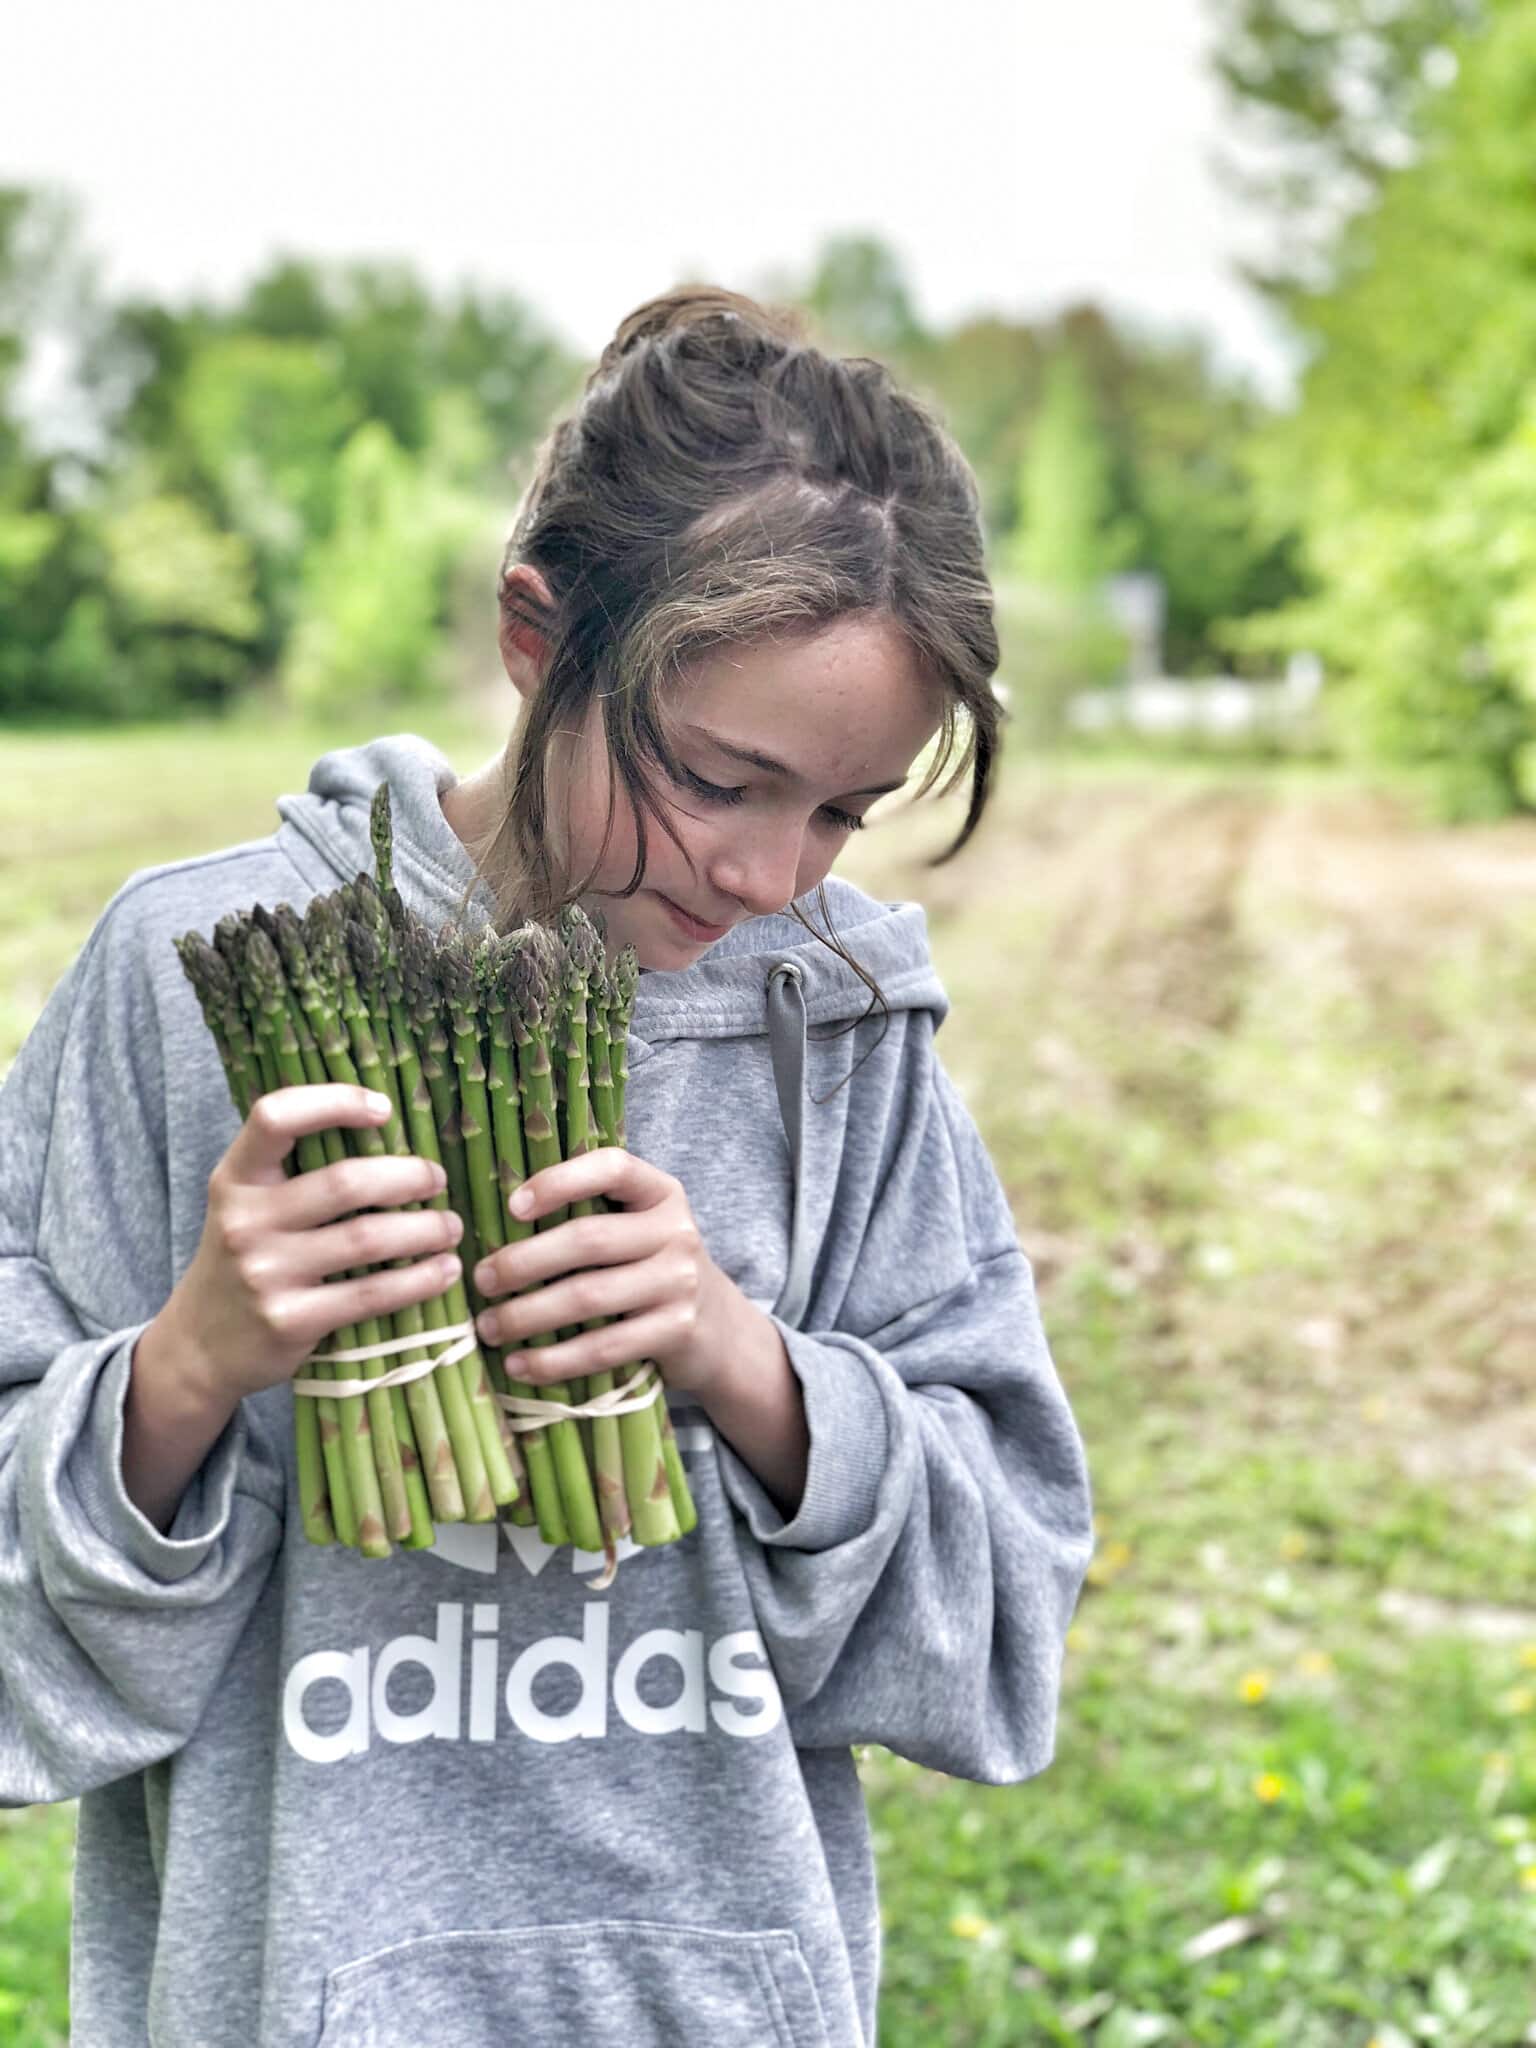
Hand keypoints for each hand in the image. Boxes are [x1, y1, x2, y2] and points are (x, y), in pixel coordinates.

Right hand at [164, 1084, 464, 1404]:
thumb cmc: (241, 1260)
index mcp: (234, 1179)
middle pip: (344, 1182)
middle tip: (438, 1179)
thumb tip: (384, 1127)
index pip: (275, 1117)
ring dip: (424, 1229)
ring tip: (451, 1227)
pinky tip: (444, 1271)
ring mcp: (266, 1273)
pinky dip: (419, 1280)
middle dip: (408, 1177)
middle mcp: (245, 1222)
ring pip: (367, 1238)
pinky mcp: (291, 1321)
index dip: (334, 1101)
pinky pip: (371, 1294)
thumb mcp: (246, 1206)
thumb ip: (291, 1170)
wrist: (198, 1348)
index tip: (384, 1110)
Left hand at [470, 1148, 733, 1397]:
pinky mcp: (676, 1331)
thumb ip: (590, 1215)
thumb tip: (493, 1224)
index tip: (512, 1206)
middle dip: (523, 1261)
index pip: (613, 1168)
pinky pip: (604, 1347)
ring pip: (589, 1297)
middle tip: (480, 1280)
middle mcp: (676, 1231)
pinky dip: (555, 1360)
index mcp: (660, 1192)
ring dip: (527, 1315)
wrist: (717, 1328)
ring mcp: (679, 1282)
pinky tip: (521, 1365)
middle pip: (588, 1240)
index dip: (560, 1181)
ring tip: (489, 1327)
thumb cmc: (651, 1268)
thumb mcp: (638, 1227)